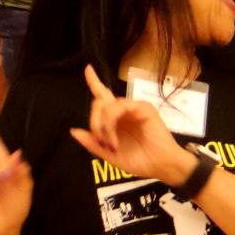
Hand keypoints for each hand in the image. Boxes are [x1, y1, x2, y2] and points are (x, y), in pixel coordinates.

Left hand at [68, 65, 194, 184]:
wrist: (161, 167)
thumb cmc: (139, 161)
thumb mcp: (109, 155)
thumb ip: (92, 143)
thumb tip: (73, 131)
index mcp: (116, 118)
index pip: (103, 96)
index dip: (94, 81)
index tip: (87, 68)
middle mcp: (124, 110)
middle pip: (100, 102)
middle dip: (94, 122)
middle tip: (100, 141)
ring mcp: (134, 108)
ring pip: (107, 105)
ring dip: (103, 125)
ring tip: (110, 143)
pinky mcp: (143, 108)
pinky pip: (120, 106)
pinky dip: (111, 121)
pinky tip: (114, 137)